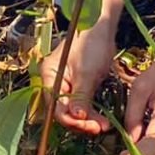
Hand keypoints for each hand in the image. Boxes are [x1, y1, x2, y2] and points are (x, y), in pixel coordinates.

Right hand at [38, 19, 117, 134]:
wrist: (101, 26)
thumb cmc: (91, 43)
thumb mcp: (87, 72)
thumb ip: (81, 96)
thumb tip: (77, 118)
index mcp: (50, 76)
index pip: (56, 106)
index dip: (72, 120)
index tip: (90, 126)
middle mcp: (54, 82)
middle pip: (63, 111)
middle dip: (81, 122)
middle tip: (99, 128)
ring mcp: (66, 84)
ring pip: (73, 110)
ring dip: (88, 120)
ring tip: (104, 126)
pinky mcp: (78, 86)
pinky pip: (82, 105)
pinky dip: (91, 113)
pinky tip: (102, 120)